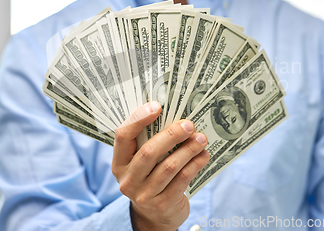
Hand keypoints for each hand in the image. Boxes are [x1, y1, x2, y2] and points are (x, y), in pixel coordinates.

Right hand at [111, 101, 209, 230]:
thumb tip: (174, 116)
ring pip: (169, 166)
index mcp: (119, 163)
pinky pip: (182, 179)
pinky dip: (195, 165)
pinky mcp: (163, 204)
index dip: (139, 119)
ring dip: (188, 149)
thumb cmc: (150, 178)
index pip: (123, 136)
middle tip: (189, 124)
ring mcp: (144, 194)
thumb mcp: (141, 163)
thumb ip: (148, 142)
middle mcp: (127, 179)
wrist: (154, 216)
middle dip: (171, 135)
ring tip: (201, 138)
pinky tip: (203, 155)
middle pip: (149, 151)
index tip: (157, 106)